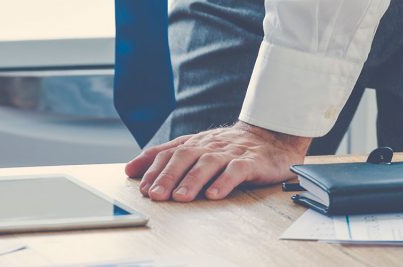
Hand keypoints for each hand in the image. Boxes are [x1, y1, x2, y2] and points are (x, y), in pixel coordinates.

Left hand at [125, 121, 311, 201]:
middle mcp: (209, 146)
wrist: (272, 137)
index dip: (153, 169)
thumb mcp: (195, 148)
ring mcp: (230, 153)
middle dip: (167, 176)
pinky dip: (224, 182)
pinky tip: (214, 194)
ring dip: (191, 180)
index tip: (141, 186)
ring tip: (180, 197)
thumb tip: (131, 168)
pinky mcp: (251, 162)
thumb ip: (165, 157)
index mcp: (195, 143)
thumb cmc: (229, 148)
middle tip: (155, 195)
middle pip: (184, 157)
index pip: (169, 153)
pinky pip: (236, 170)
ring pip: (207, 163)